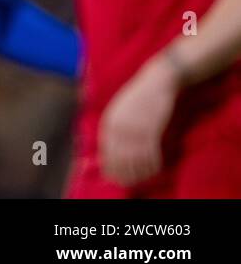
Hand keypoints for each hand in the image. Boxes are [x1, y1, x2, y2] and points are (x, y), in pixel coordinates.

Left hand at [99, 55, 178, 186]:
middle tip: (130, 182)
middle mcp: (120, 125)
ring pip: (136, 157)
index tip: (114, 177)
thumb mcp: (120, 108)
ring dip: (140, 170)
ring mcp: (136, 127)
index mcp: (110, 120)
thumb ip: (115, 126)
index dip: (110, 166)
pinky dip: (153, 163)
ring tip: (144, 178)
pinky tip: (156, 168)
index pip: (106, 150)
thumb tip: (111, 146)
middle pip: (120, 156)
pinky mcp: (152, 128)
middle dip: (124, 172)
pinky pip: (150, 152)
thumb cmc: (139, 96)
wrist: (157, 80)